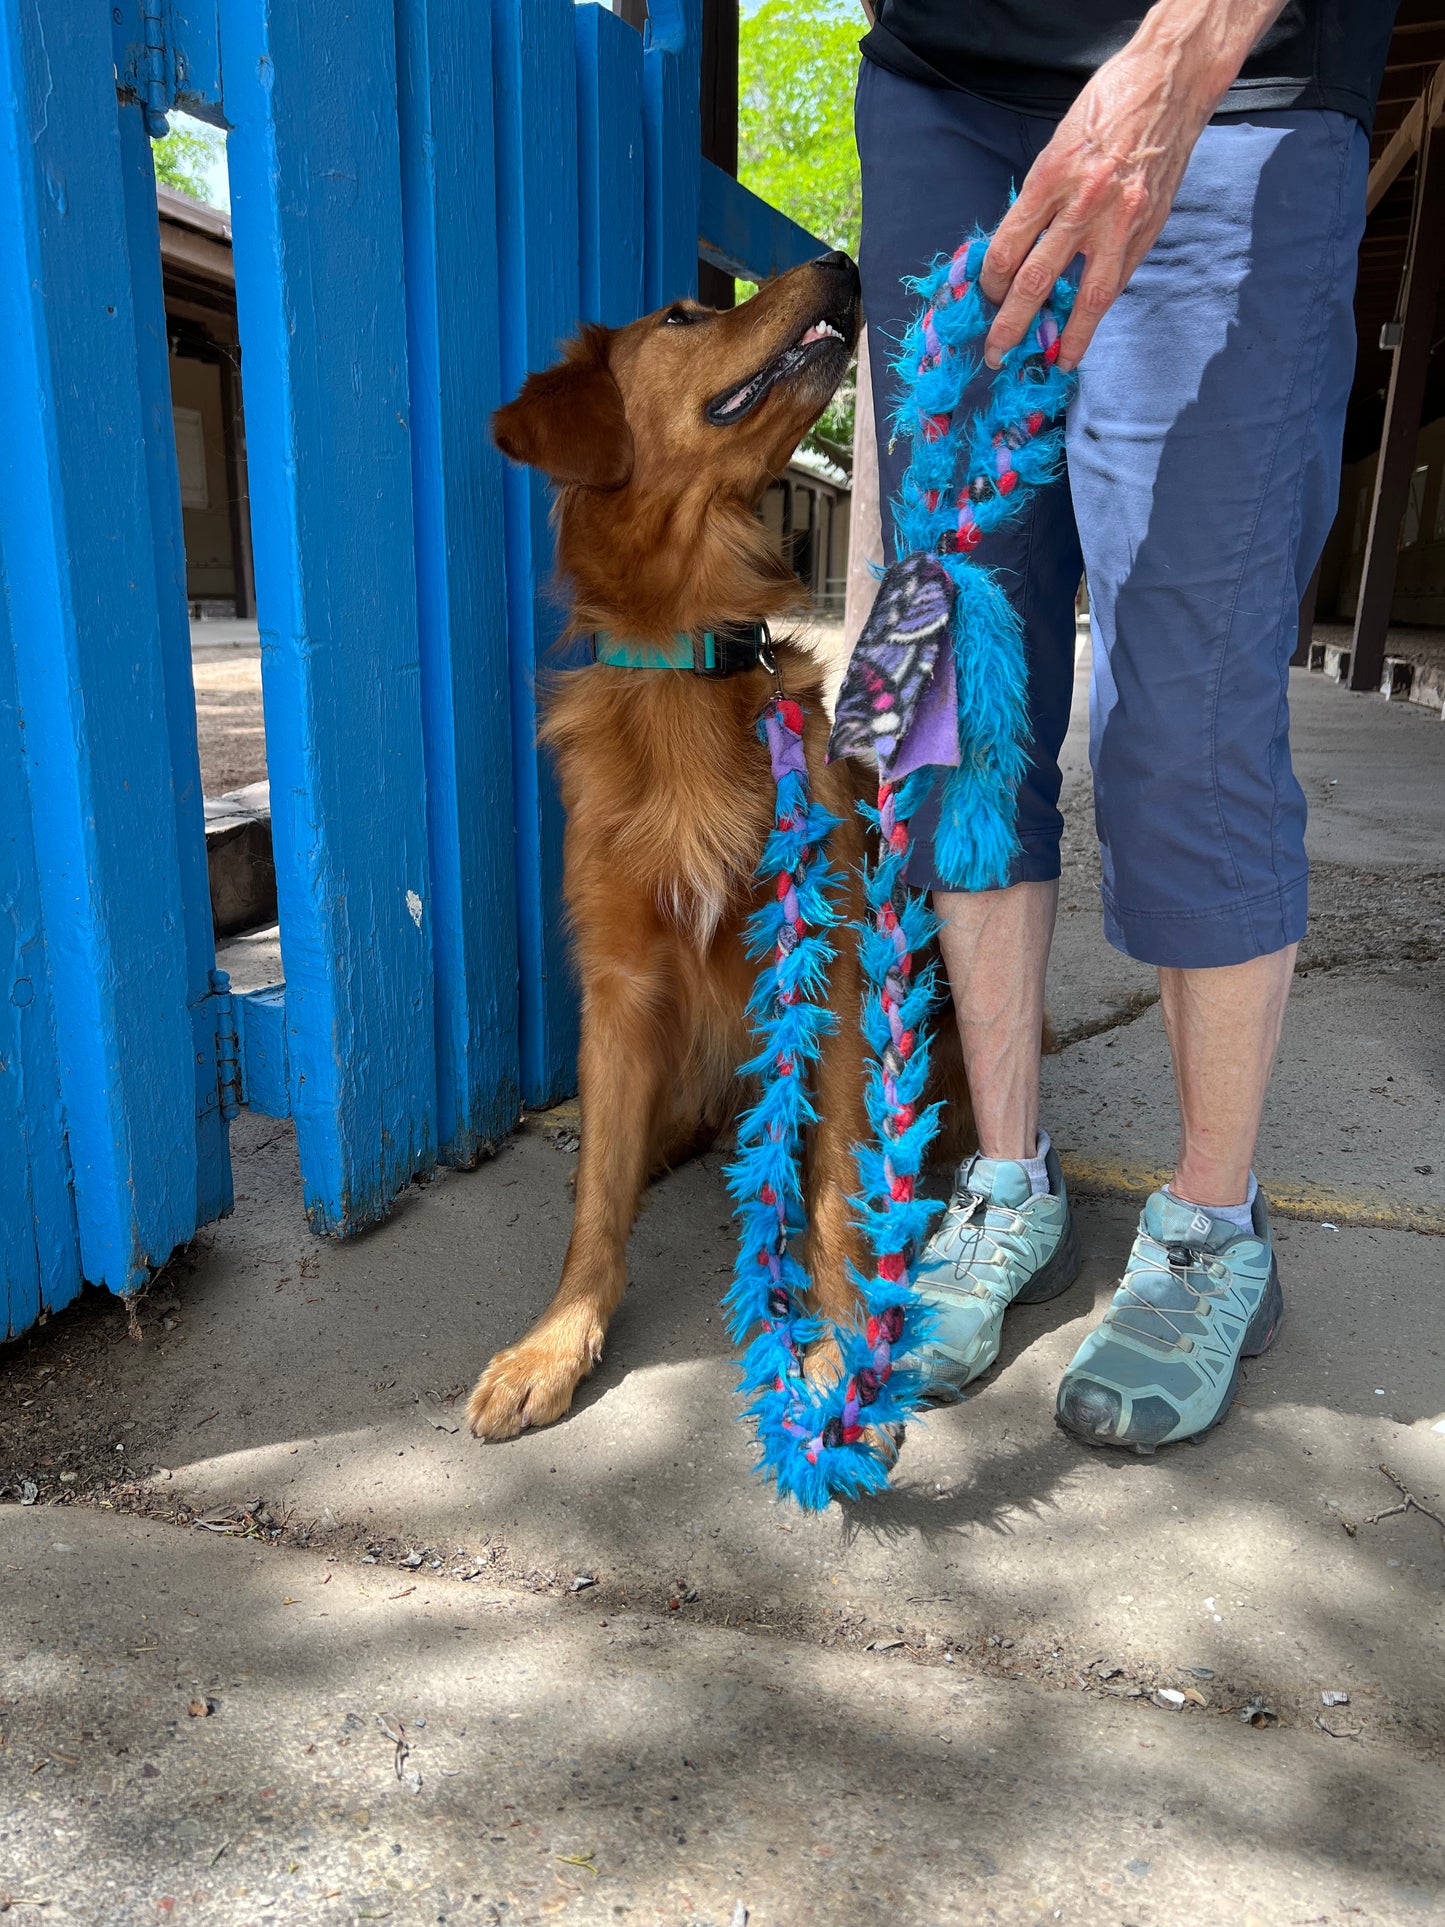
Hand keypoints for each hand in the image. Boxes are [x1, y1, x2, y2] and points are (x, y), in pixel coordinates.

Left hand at [979, 0, 1285, 370]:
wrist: (1171, 84)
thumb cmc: (1109, 104)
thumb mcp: (1058, 142)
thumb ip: (1040, 196)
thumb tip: (1018, 244)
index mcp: (1051, 177)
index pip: (1007, 246)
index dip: (990, 281)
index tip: (984, 297)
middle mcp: (1084, 204)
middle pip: (1035, 280)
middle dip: (1012, 324)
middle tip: (996, 354)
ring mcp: (1120, 222)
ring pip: (1086, 295)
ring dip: (1068, 336)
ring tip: (1055, 362)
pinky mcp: (1147, 230)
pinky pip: (1117, 280)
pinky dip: (1099, 309)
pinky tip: (1088, 329)